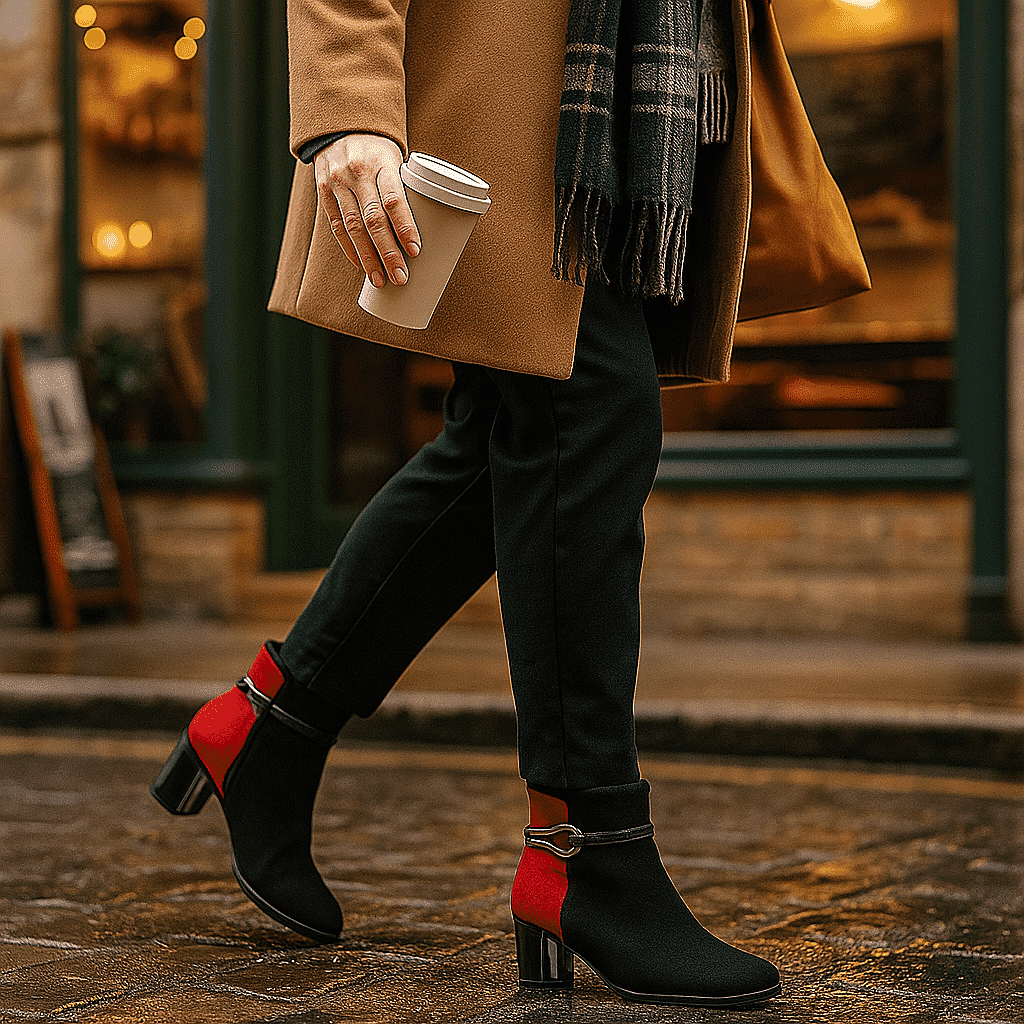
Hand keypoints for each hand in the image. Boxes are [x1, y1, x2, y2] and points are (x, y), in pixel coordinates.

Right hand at [314, 134, 420, 287]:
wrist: (340, 125)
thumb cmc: (378, 149)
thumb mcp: (395, 159)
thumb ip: (402, 190)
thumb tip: (423, 229)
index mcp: (382, 162)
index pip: (394, 199)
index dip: (405, 227)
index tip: (415, 250)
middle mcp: (357, 172)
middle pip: (374, 219)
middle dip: (388, 252)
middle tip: (400, 276)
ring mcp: (338, 182)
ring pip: (353, 227)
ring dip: (368, 257)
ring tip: (380, 279)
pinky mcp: (324, 191)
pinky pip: (337, 226)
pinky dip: (350, 249)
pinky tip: (362, 265)